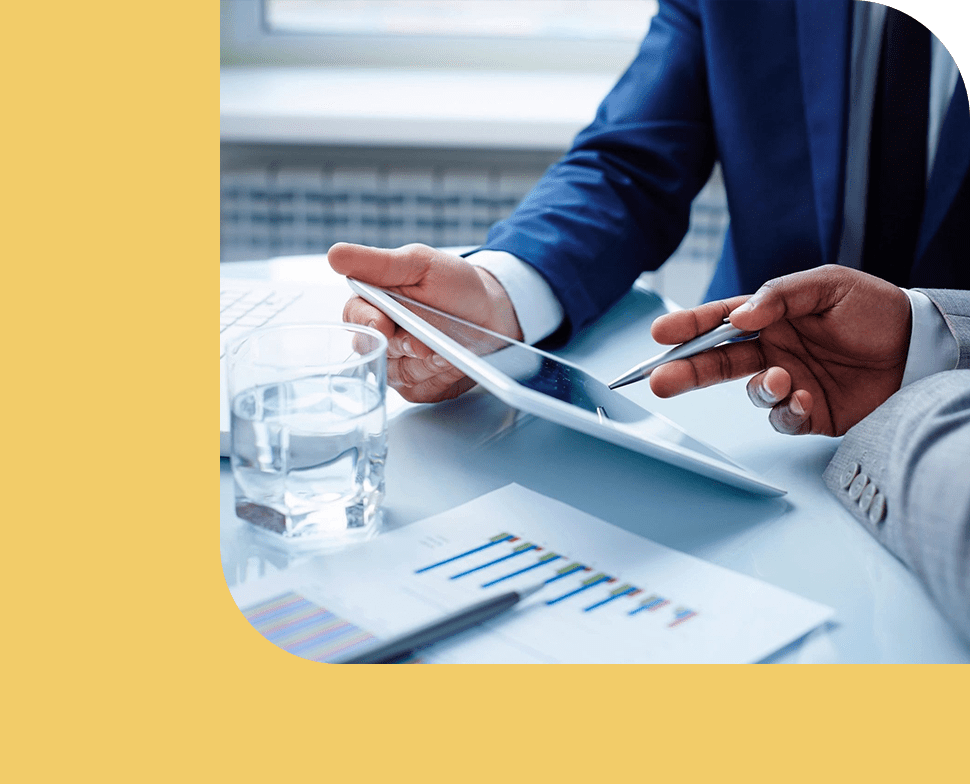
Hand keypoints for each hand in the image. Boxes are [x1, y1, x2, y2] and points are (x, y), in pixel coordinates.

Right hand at [328, 243, 522, 402]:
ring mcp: (397, 365)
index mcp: (374, 304)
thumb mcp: (419, 264)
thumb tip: (334, 255)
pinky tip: (452, 363)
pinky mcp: (418, 387)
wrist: (493, 313)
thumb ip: (378, 264)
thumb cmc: (455, 285)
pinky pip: (418, 390)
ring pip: (398, 374)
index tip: (384, 324)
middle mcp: (380, 338)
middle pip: (374, 351)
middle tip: (427, 341)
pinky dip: (438, 377)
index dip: (368, 322)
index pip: (355, 317)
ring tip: (449, 348)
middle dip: (405, 345)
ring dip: (426, 362)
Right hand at [648, 265, 911, 435]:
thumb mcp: (828, 284)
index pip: (720, 322)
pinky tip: (802, 397)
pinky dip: (787, 411)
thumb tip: (739, 318)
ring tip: (778, 379)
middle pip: (717, 363)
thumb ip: (779, 296)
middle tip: (660, 379)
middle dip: (685, 371)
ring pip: (750, 393)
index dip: (688, 327)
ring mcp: (788, 383)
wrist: (921, 347)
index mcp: (771, 319)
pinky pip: (783, 419)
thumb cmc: (876, 310)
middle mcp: (773, 351)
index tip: (661, 335)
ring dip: (757, 388)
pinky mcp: (808, 413)